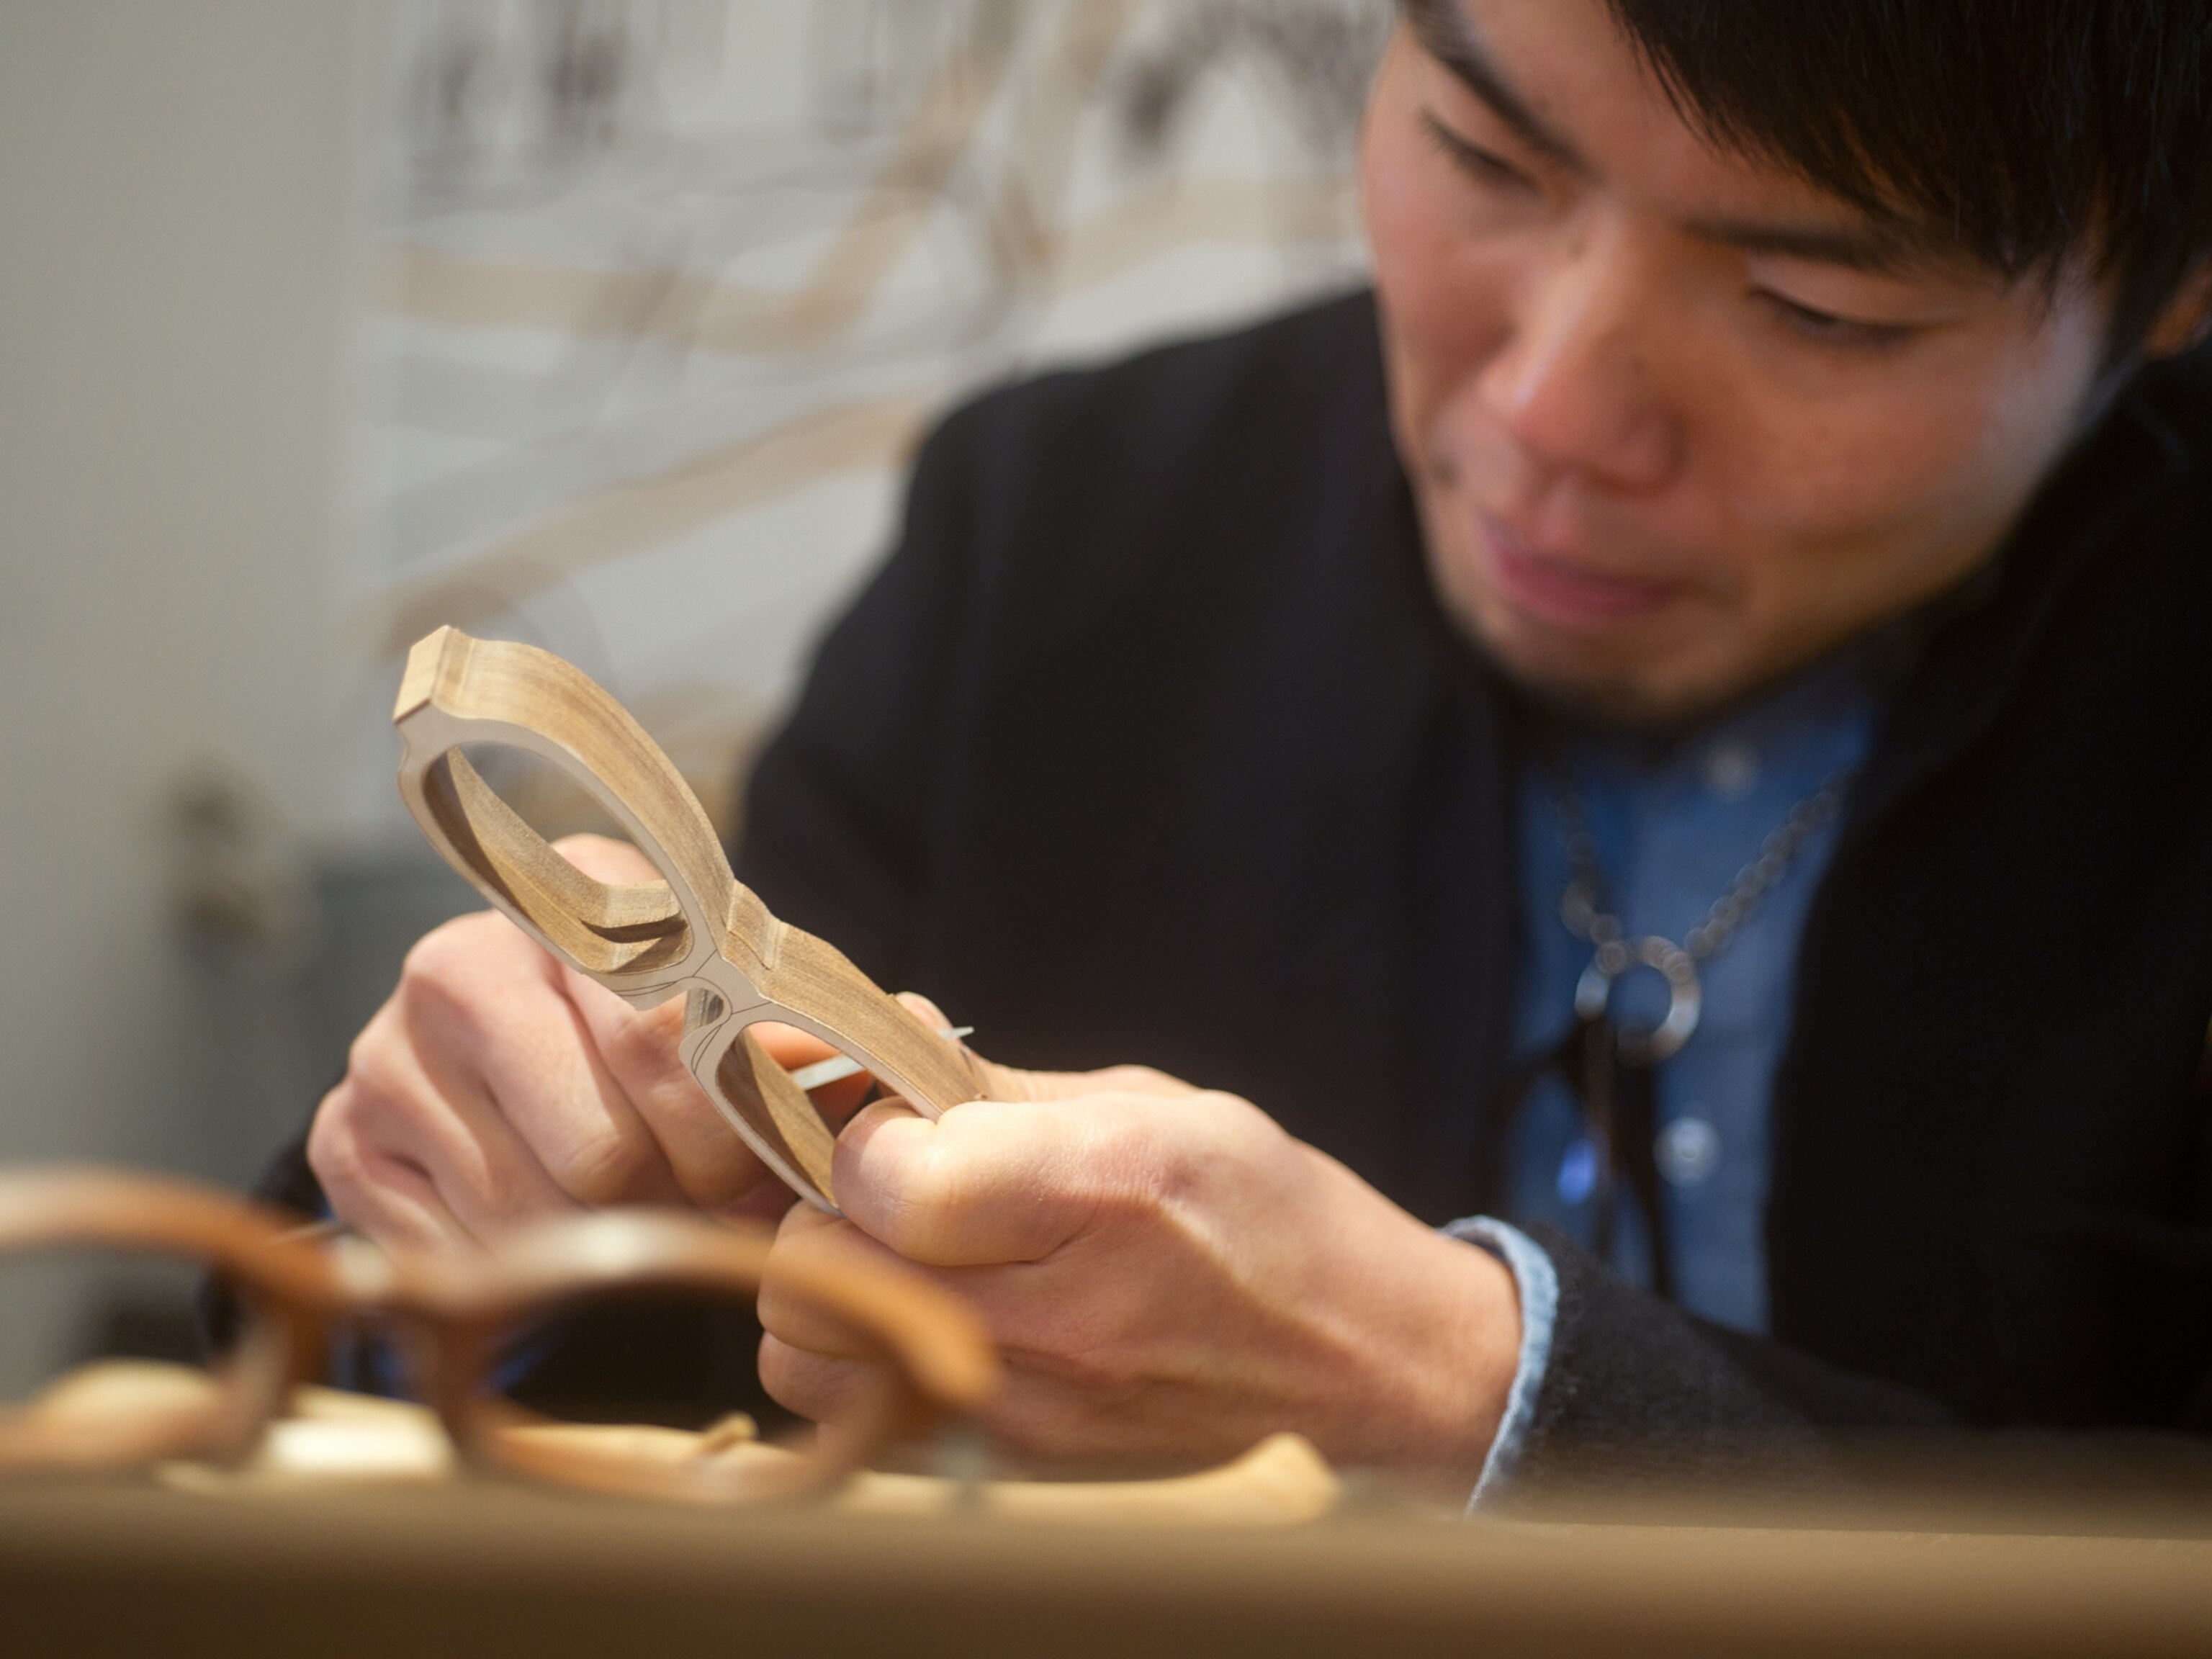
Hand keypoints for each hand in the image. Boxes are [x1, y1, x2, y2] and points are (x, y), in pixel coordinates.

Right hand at [308, 835, 856, 1249]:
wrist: (517, 1077)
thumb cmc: (664, 1044)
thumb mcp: (749, 1018)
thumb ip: (827, 1029)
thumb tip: (914, 1035)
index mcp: (580, 895)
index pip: (660, 1036)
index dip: (724, 1127)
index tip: (752, 1160)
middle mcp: (462, 958)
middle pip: (599, 1146)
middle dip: (670, 1195)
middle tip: (696, 1194)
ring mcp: (387, 1049)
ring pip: (534, 1211)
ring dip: (604, 1236)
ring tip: (630, 1201)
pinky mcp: (343, 1139)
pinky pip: (462, 1251)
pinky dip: (525, 1263)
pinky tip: (548, 1219)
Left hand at [757, 1056, 1522, 1489]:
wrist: (1367, 1367)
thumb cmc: (1267, 1219)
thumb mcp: (1147, 1108)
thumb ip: (991, 1083)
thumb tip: (869, 1035)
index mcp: (1102, 1192)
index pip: (884, 1176)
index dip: (861, 1131)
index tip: (894, 1118)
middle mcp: (1055, 1320)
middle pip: (818, 1266)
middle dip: (823, 1204)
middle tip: (882, 1183)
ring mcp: (1028, 1413)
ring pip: (807, 1354)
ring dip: (826, 1288)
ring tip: (897, 1251)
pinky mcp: (1011, 1467)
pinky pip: (856, 1416)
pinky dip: (854, 1360)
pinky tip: (918, 1314)